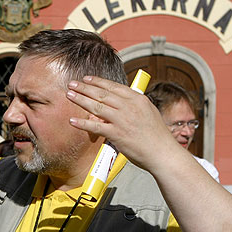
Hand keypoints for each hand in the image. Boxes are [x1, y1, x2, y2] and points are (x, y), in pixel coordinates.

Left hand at [65, 76, 182, 170]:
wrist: (163, 152)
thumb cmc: (155, 135)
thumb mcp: (147, 113)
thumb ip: (132, 106)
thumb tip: (115, 105)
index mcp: (137, 99)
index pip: (113, 86)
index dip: (98, 82)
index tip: (86, 79)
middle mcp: (129, 106)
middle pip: (102, 94)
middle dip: (85, 87)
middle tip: (72, 84)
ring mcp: (123, 120)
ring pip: (97, 106)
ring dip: (81, 99)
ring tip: (69, 95)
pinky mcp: (117, 134)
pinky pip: (96, 127)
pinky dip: (83, 123)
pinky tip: (72, 121)